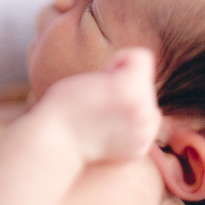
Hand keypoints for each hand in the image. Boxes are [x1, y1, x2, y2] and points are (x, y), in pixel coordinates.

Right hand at [35, 48, 161, 162]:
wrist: (56, 141)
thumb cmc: (65, 102)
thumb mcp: (93, 74)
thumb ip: (124, 72)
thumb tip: (144, 82)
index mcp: (132, 88)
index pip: (140, 56)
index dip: (118, 61)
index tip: (101, 75)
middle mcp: (144, 111)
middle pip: (145, 80)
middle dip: (126, 83)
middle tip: (99, 95)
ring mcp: (145, 133)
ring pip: (147, 102)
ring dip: (131, 103)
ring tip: (104, 111)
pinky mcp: (141, 147)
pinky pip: (144, 124)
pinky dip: (130, 122)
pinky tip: (108, 127)